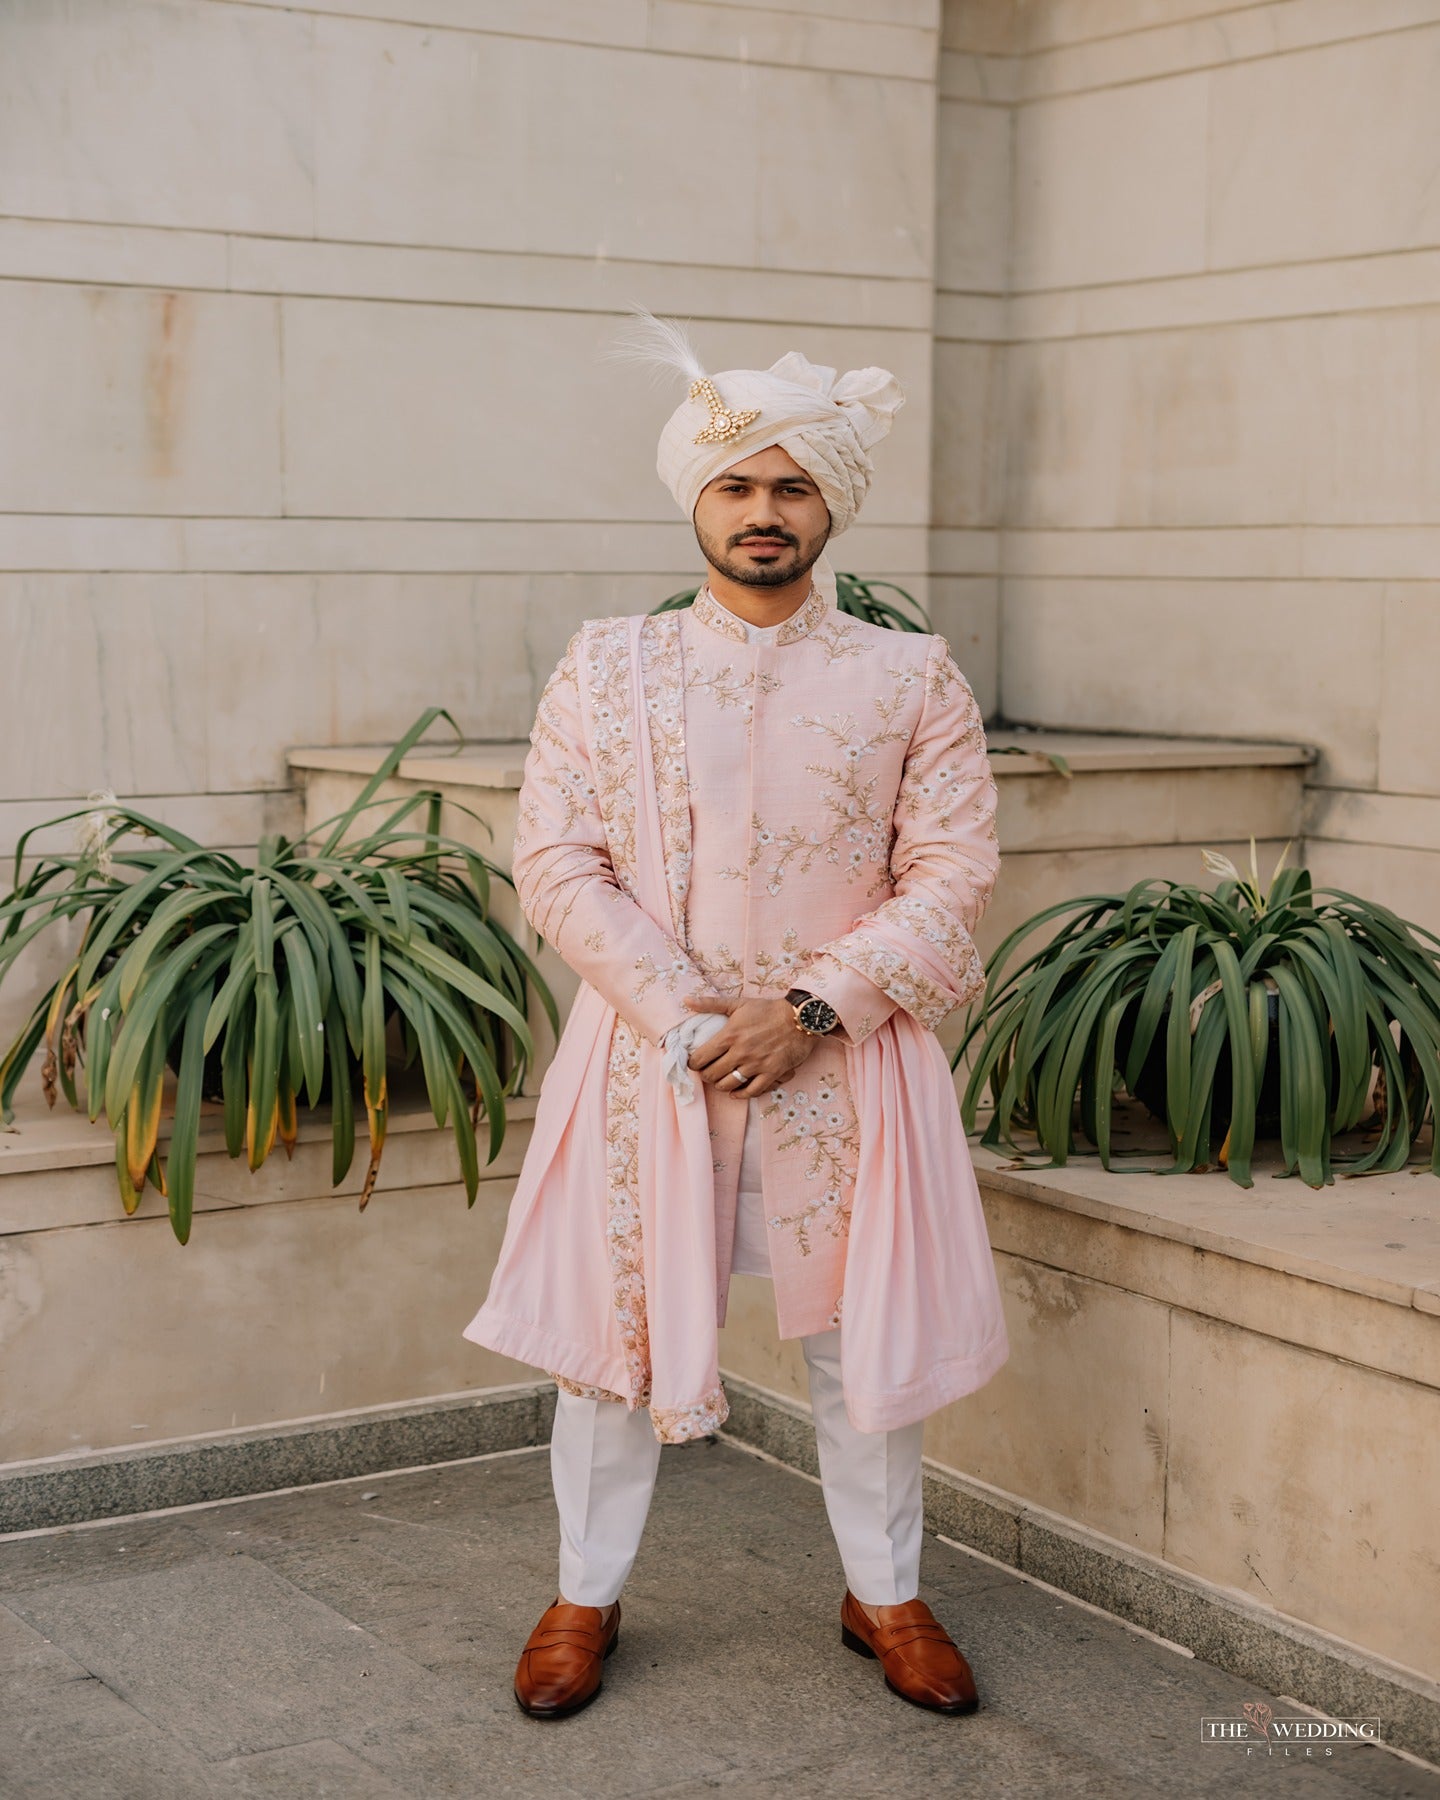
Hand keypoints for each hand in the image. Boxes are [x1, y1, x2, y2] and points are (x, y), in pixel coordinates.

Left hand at [683, 995, 814, 1097]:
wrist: (799, 1018)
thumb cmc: (768, 1010)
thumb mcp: (738, 1003)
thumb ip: (711, 1004)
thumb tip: (686, 1001)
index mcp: (729, 1035)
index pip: (700, 1058)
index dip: (693, 1063)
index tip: (694, 1062)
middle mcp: (740, 1052)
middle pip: (711, 1074)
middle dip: (705, 1075)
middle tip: (708, 1071)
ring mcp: (756, 1064)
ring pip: (728, 1085)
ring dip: (720, 1085)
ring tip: (721, 1080)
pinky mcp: (771, 1073)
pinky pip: (751, 1091)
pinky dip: (740, 1094)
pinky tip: (736, 1091)